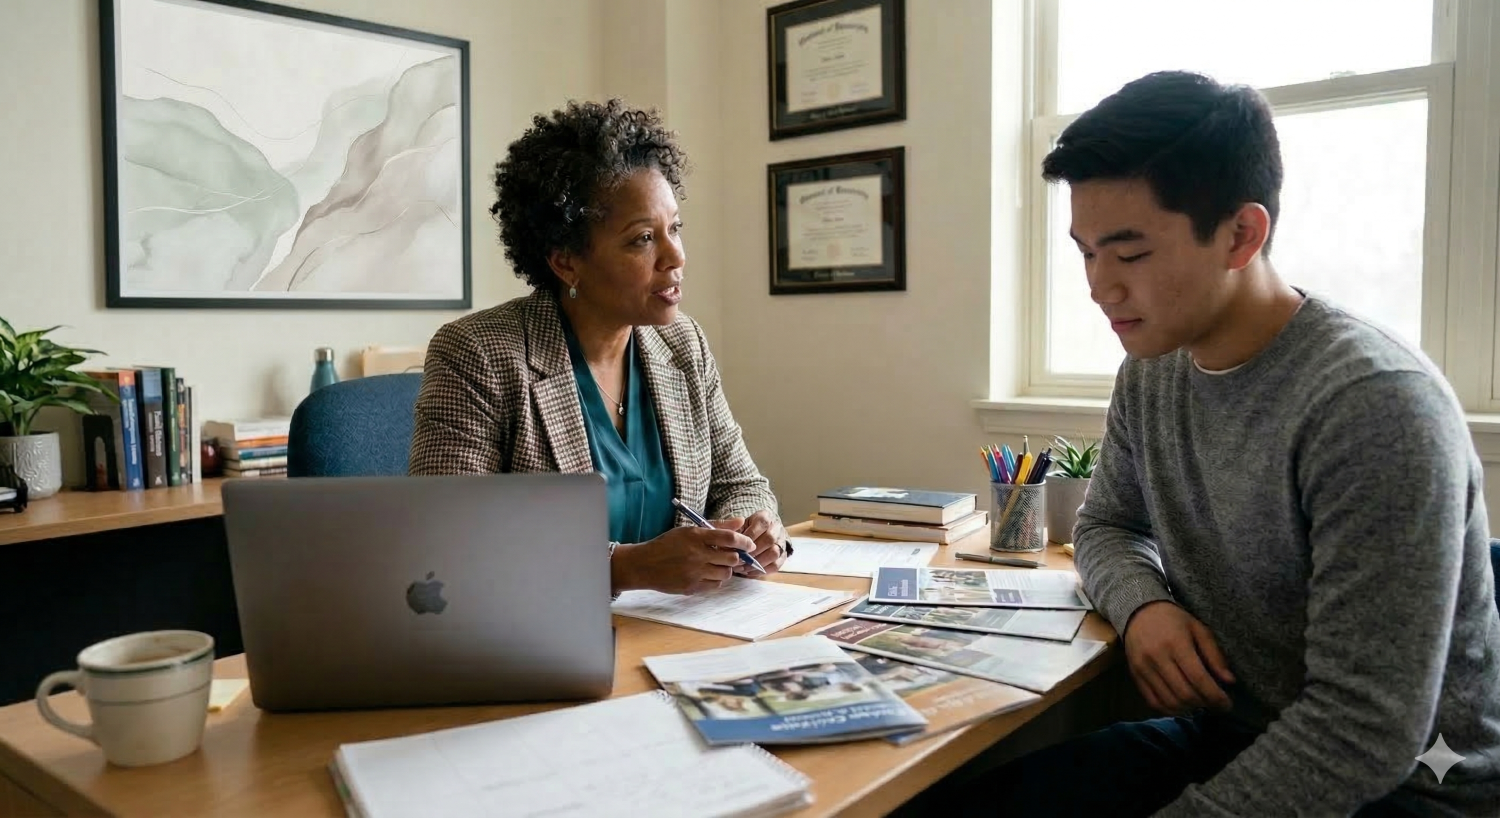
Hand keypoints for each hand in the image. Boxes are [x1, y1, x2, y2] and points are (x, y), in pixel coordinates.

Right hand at [614, 526, 752, 595]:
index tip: (749, 544)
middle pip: (732, 558)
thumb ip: (717, 526)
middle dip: (736, 557)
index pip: (729, 538)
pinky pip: (715, 585)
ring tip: (717, 564)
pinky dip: (716, 580)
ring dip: (726, 569)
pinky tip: (708, 573)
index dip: (744, 541)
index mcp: (695, 536)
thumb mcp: (689, 530)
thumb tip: (741, 522)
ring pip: (726, 574)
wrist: (644, 565)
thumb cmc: (667, 544)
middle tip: (733, 555)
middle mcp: (696, 555)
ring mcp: (694, 573)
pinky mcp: (691, 588)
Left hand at [712, 510, 788, 574]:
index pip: (760, 526)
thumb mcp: (740, 525)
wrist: (762, 532)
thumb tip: (730, 540)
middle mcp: (776, 528)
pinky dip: (762, 570)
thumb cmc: (747, 529)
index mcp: (765, 518)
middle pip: (769, 540)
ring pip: (774, 553)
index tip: (736, 548)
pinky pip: (776, 565)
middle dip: (752, 552)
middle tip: (739, 560)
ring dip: (757, 563)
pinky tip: (750, 571)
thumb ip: (734, 530)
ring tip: (743, 567)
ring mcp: (782, 542)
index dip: (748, 539)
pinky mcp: (783, 555)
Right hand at [1123, 601, 1235, 714]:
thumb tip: (1229, 681)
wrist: (1138, 612)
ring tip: (1199, 703)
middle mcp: (1157, 657)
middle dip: (1204, 704)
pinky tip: (1181, 705)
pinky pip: (1153, 702)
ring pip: (1169, 701)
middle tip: (1215, 704)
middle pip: (1184, 693)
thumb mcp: (1199, 629)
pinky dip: (1170, 709)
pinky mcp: (1135, 676)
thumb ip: (1215, 655)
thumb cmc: (1174, 620)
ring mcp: (1143, 668)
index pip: (1198, 678)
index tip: (1227, 705)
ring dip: (1188, 709)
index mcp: (1176, 643)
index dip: (1215, 696)